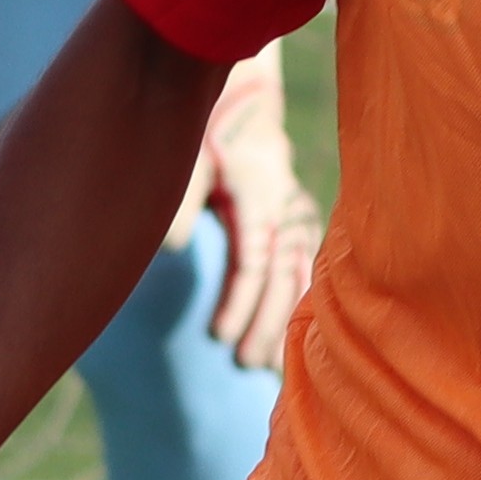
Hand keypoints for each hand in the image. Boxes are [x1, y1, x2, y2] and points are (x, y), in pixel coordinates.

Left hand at [197, 55, 320, 374]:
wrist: (242, 112)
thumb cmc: (206, 140)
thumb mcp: (188, 160)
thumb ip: (181, 202)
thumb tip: (172, 250)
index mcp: (258, 196)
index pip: (251, 262)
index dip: (238, 303)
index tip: (218, 338)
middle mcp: (285, 208)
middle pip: (280, 278)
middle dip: (264, 324)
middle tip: (245, 365)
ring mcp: (298, 216)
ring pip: (299, 277)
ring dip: (286, 322)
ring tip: (268, 367)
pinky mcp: (301, 222)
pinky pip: (308, 269)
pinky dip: (302, 304)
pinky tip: (294, 339)